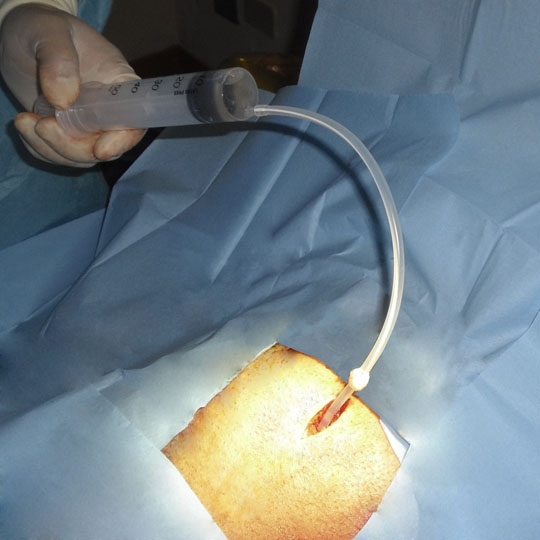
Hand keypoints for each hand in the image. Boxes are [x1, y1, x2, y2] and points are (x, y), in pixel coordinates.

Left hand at [0, 4, 144, 166]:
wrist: (21, 36)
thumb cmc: (42, 26)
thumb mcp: (49, 31)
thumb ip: (58, 60)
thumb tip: (64, 100)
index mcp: (118, 87)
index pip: (134, 123)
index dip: (122, 141)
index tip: (100, 150)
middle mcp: (107, 112)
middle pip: (103, 148)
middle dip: (72, 147)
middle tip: (41, 126)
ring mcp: (85, 126)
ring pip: (79, 157)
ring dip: (50, 148)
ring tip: (24, 121)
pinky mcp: (64, 134)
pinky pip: (56, 155)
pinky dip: (38, 147)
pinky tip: (25, 124)